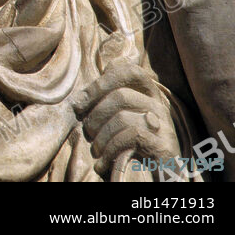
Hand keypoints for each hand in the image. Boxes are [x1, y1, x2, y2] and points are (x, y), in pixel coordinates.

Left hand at [73, 59, 180, 179]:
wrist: (163, 175)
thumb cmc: (134, 146)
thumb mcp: (123, 118)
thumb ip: (109, 101)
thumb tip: (81, 97)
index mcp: (148, 94)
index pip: (129, 71)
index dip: (101, 82)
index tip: (81, 101)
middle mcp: (159, 106)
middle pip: (121, 96)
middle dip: (95, 114)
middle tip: (87, 131)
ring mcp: (164, 126)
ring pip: (123, 118)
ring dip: (101, 137)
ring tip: (96, 150)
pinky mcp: (165, 147)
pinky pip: (132, 137)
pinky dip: (111, 150)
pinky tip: (103, 162)